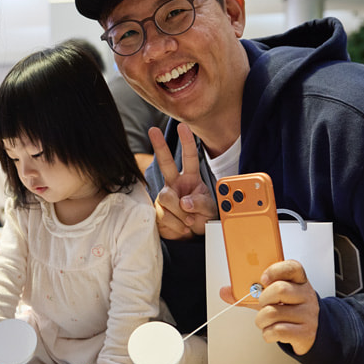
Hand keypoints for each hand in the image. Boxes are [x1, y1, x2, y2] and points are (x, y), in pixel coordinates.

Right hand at [149, 124, 217, 239]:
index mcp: (191, 178)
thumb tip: (184, 202)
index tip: (182, 126)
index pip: (189, 158)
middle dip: (159, 146)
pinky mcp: (157, 211)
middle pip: (165, 163)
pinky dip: (177, 225)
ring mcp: (165, 196)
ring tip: (189, 221)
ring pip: (167, 198)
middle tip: (153, 129)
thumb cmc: (203, 218)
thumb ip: (201, 204)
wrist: (192, 237)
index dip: (187, 142)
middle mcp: (175, 184)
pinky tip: (182, 227)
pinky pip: (164, 216)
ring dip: (181, 213)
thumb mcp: (210, 210)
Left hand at [219, 259, 318, 354]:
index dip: (274, 271)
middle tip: (262, 304)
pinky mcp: (305, 332)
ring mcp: (308, 314)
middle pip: (280, 289)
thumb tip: (225, 291)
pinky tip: (271, 331)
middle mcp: (306, 295)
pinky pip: (278, 330)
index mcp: (298, 281)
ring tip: (265, 321)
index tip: (262, 279)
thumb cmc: (289, 310)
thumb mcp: (272, 297)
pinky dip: (268, 333)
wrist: (312, 332)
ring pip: (274, 312)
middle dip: (262, 299)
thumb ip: (250, 293)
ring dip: (261, 320)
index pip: (292, 267)